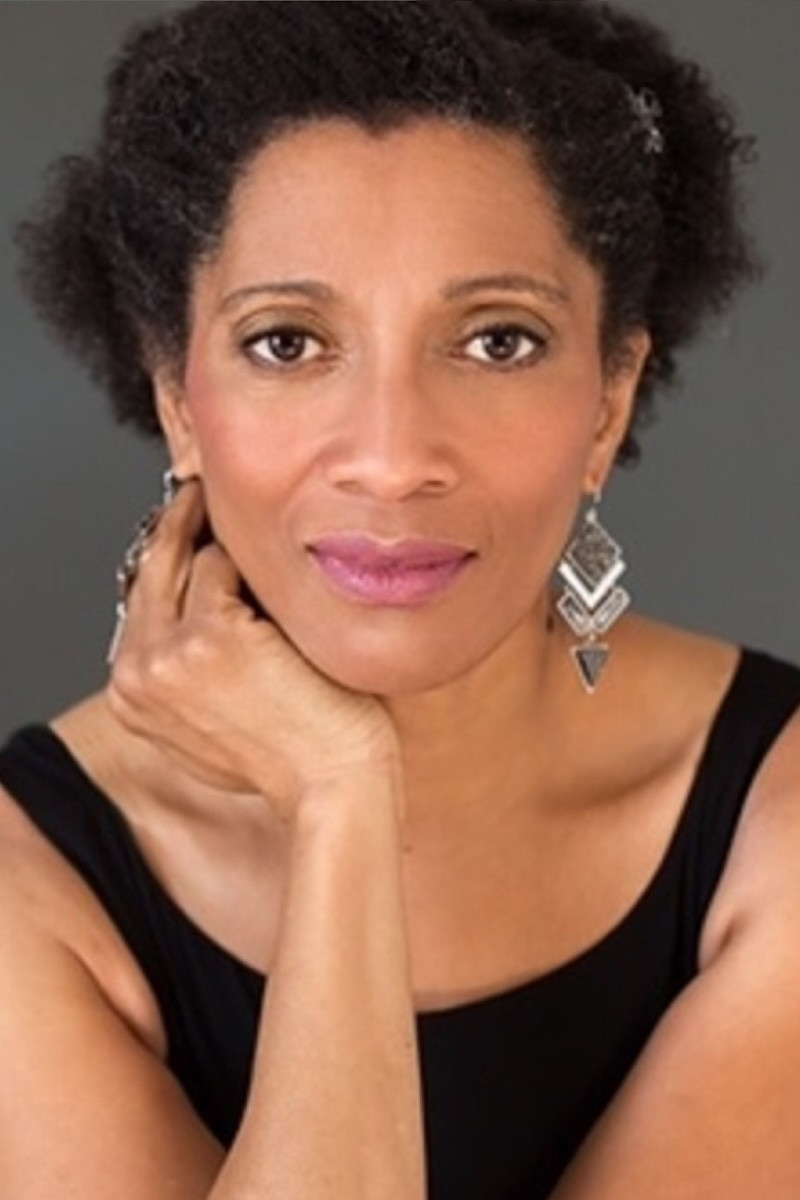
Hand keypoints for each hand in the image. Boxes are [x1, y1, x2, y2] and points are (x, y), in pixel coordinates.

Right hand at [106, 481, 398, 818]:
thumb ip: (190, 674)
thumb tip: (197, 624)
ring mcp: (168, 653)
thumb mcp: (217, 720)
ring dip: (225, 543)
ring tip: (249, 522)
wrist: (331, 787)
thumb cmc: (293, 757)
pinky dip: (255, 563)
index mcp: (131, 695)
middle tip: (201, 495)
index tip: (187, 535)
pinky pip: (224, 566)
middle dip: (178, 527)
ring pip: (188, 563)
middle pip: (151, 572)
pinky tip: (278, 561)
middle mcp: (136, 673)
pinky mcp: (211, 633)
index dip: (167, 565)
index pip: (141, 604)